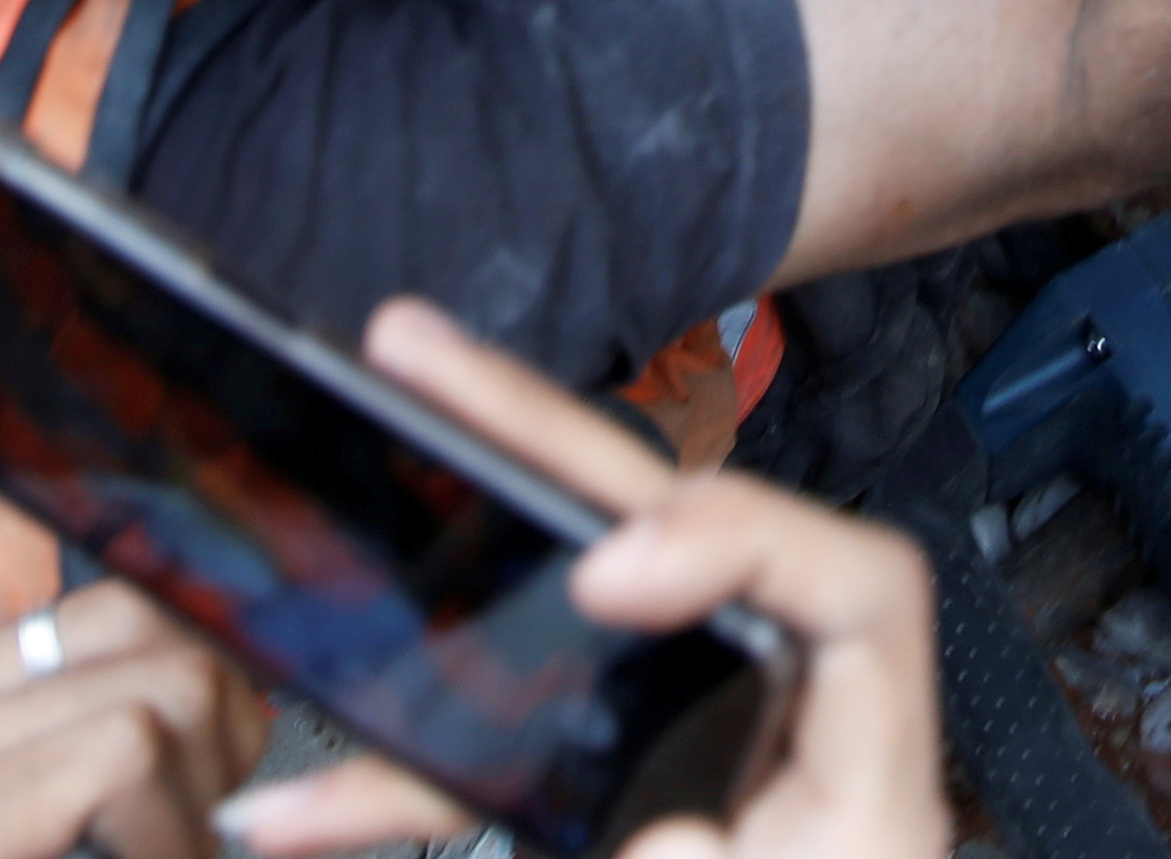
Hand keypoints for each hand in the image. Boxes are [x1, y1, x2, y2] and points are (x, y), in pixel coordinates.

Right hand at [222, 302, 946, 858]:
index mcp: (868, 784)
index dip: (738, 543)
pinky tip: (302, 810)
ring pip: (574, 618)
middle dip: (546, 444)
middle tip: (421, 359)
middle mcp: (785, 735)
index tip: (614, 575)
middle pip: (685, 540)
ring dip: (463, 543)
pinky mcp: (614, 809)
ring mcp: (696, 753)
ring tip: (370, 423)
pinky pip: (507, 763)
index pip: (855, 591)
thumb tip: (662, 844)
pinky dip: (404, 781)